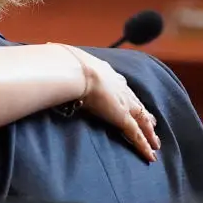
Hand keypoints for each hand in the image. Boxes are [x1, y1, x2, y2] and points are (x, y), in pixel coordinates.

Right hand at [70, 47, 160, 161]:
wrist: (77, 71)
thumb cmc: (68, 64)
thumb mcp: (65, 58)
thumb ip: (59, 57)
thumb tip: (46, 47)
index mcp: (106, 73)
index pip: (121, 86)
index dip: (126, 94)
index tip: (131, 98)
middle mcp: (119, 88)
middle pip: (136, 103)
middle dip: (144, 114)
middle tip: (152, 122)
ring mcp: (123, 104)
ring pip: (141, 121)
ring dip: (149, 133)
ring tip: (155, 144)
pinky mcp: (123, 118)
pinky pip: (136, 135)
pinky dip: (144, 146)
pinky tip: (150, 156)